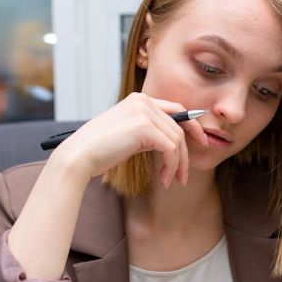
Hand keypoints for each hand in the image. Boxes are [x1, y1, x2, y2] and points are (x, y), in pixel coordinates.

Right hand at [51, 92, 208, 187]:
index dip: (192, 126)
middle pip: (179, 127)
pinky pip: (171, 149)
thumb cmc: (99, 150)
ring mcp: (144, 112)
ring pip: (177, 140)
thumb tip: (172, 143)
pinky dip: (171, 166)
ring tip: (170, 181)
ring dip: (177, 165)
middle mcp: (143, 101)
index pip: (176, 109)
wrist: (79, 156)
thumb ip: (148, 131)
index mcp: (139, 100)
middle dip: (185, 155)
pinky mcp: (144, 127)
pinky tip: (164, 180)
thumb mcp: (128, 135)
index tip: (202, 142)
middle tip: (184, 176)